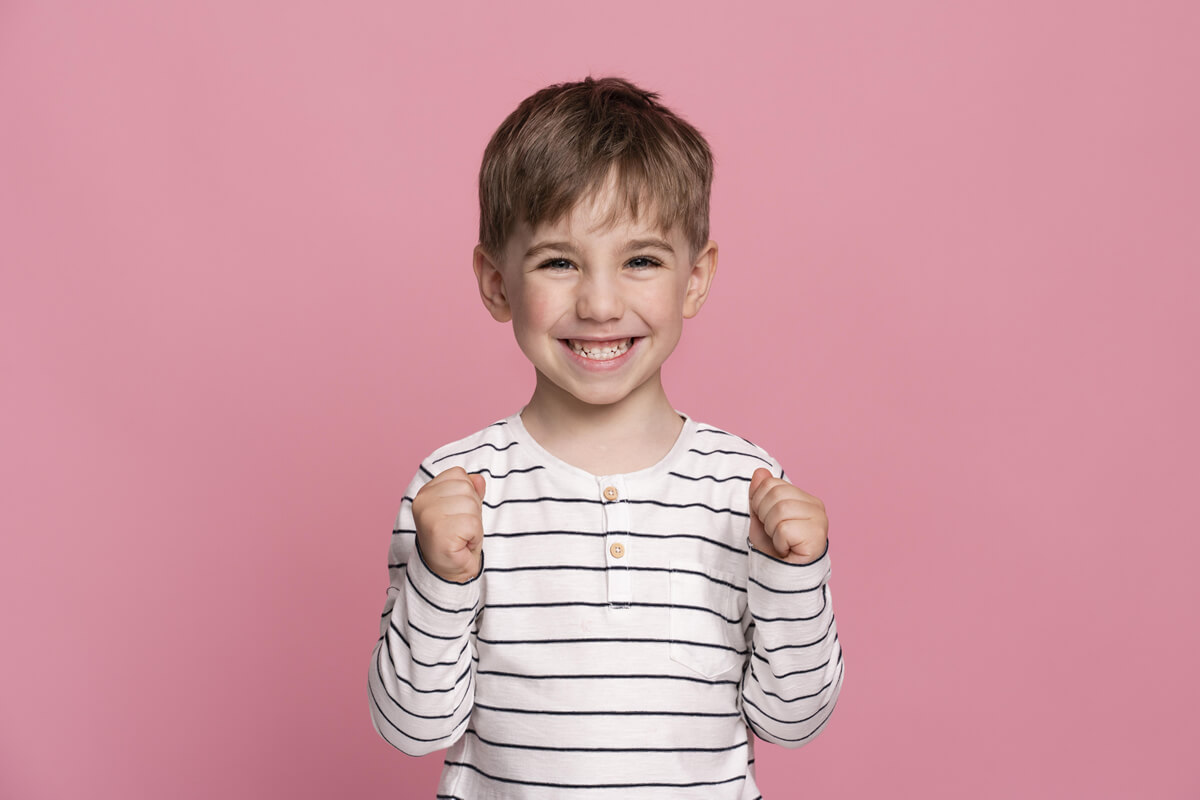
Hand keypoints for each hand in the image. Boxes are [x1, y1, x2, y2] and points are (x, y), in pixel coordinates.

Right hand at [412, 467, 486, 582]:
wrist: (448, 574)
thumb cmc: (456, 540)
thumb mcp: (464, 509)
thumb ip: (470, 491)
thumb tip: (479, 479)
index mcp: (425, 492)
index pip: (458, 475)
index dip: (467, 494)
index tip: (456, 515)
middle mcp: (422, 501)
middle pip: (466, 488)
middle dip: (473, 510)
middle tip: (461, 529)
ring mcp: (429, 516)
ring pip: (472, 505)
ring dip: (475, 524)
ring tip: (462, 537)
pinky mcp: (439, 532)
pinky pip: (473, 523)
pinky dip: (475, 536)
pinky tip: (463, 545)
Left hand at [748, 467, 827, 564]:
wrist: (782, 577)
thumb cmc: (774, 548)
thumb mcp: (760, 517)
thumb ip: (760, 494)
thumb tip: (759, 472)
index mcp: (804, 498)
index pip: (771, 483)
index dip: (759, 503)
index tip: (767, 521)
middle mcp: (816, 506)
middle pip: (775, 495)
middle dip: (764, 517)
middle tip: (774, 534)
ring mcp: (820, 520)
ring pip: (780, 511)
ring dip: (772, 530)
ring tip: (781, 542)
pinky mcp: (817, 537)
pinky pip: (784, 529)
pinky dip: (779, 542)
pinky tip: (788, 550)